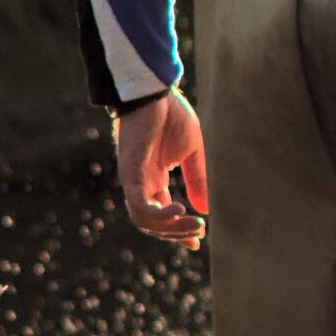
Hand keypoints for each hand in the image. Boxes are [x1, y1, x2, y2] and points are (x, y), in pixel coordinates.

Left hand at [115, 91, 208, 250]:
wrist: (155, 92)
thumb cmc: (172, 117)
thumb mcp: (192, 153)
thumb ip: (197, 180)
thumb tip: (206, 209)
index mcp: (153, 180)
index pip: (161, 215)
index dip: (177, 231)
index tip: (197, 243)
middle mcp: (141, 184)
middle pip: (151, 224)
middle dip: (176, 233)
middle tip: (199, 232)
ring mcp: (133, 179)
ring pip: (143, 220)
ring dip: (169, 227)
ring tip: (194, 223)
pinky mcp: (130, 171)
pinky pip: (138, 203)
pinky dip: (157, 213)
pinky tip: (179, 208)